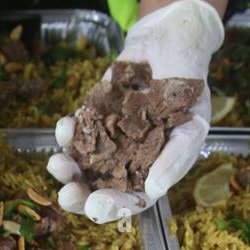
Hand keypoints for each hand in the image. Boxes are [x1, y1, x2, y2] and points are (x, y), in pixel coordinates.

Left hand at [47, 0, 224, 222]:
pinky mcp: (92, 118)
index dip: (114, 207)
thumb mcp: (193, 124)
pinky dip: (66, 133)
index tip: (97, 205)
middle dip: (80, 196)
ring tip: (56, 164)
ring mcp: (106, 141)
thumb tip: (154, 188)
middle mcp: (126, 162)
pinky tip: (65, 127)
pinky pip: (76, 132)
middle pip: (99, 189)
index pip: (131, 200)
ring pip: (81, 165)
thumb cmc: (188, 89)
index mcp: (152, 172)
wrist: (171, 42)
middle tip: (67, 195)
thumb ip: (177, 157)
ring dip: (66, 168)